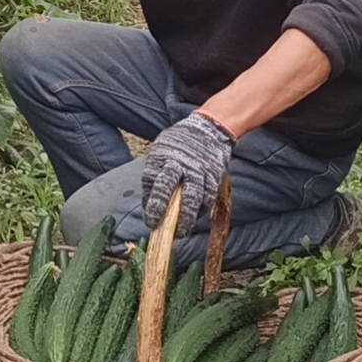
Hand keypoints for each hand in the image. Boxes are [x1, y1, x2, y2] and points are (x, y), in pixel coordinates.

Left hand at [141, 113, 234, 236]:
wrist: (210, 128)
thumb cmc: (180, 143)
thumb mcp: (162, 149)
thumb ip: (155, 171)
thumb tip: (148, 202)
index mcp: (162, 155)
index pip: (150, 181)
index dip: (150, 203)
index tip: (150, 220)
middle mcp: (178, 163)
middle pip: (166, 187)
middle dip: (161, 209)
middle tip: (158, 228)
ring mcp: (197, 170)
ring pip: (191, 198)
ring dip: (185, 219)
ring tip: (180, 233)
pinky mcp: (213, 176)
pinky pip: (207, 197)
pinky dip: (201, 210)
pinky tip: (196, 217)